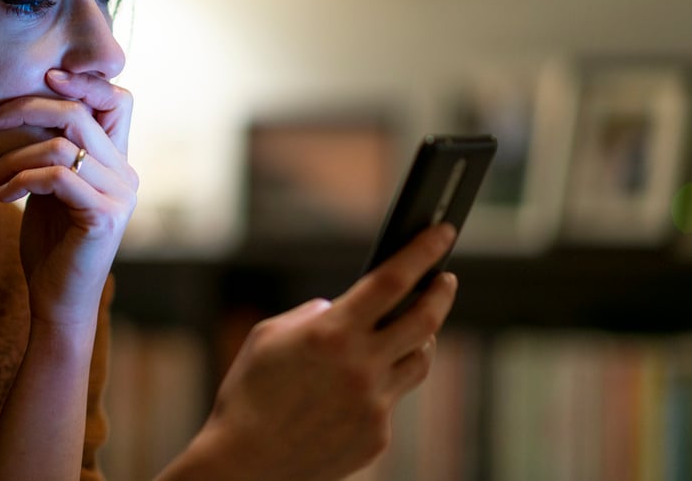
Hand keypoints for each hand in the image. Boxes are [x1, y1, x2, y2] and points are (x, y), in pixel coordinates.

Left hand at [0, 69, 137, 326]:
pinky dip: (19, 181)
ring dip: (11, 155)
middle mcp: (126, 174)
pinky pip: (56, 177)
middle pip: (81, 112)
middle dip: (28, 106)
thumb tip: (23, 112)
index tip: (43, 77)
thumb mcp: (50, 191)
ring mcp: (119, 195)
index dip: (84, 81)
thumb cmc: (50, 248)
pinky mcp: (103, 216)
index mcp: (117, 162)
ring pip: (62, 145)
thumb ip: (52, 154)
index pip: (118, 99)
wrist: (59, 304)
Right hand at [178, 225, 457, 480]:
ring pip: (418, 362)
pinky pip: (391, 399)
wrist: (246, 463)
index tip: (442, 233)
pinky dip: (380, 384)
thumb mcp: (268, 337)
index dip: (422, 252)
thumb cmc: (248, 394)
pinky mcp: (377, 435)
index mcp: (332, 333)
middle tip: (446, 279)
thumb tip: (338, 309)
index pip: (392, 279)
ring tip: (411, 329)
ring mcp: (374, 404)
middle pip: (424, 320)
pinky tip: (358, 386)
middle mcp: (361, 366)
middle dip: (441, 292)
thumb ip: (311, 314)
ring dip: (419, 339)